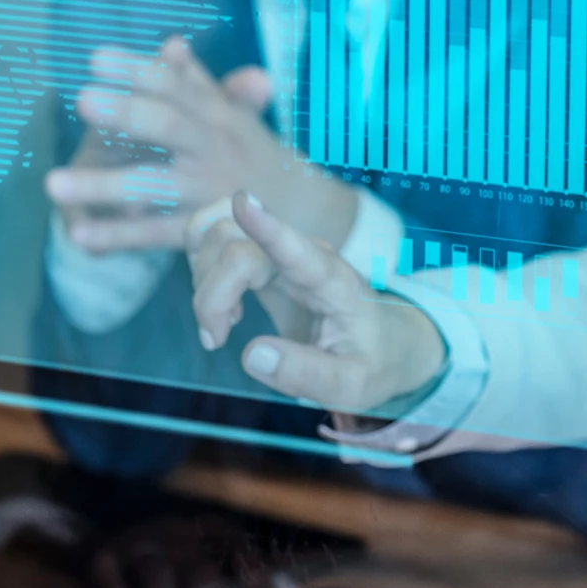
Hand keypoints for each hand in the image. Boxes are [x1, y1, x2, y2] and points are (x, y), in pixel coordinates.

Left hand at [43, 39, 358, 251]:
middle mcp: (214, 148)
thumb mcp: (229, 115)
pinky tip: (77, 235)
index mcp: (217, 113)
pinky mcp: (199, 232)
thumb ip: (195, 83)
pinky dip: (117, 237)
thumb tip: (172, 43)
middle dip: (129, 113)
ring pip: (154, 185)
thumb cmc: (247, 153)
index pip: (176, 85)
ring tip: (51, 183)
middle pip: (171, 126)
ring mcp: (206, 191)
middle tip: (82, 99)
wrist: (301, 212)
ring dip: (104, 185)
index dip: (137, 70)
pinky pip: (154, 235)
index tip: (95, 57)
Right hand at [187, 192, 445, 412]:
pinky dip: (202, 267)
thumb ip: (306, 374)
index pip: (299, 251)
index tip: (243, 202)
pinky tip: (222, 304)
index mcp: (334, 284)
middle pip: (237, 249)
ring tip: (222, 325)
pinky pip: (215, 237)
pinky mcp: (264, 251)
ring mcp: (282, 248)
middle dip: (211, 295)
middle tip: (216, 340)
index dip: (268, 226)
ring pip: (219, 237)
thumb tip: (251, 355)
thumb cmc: (370, 360)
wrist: (385, 340)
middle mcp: (305, 254)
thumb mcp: (351, 385)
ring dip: (203, 282)